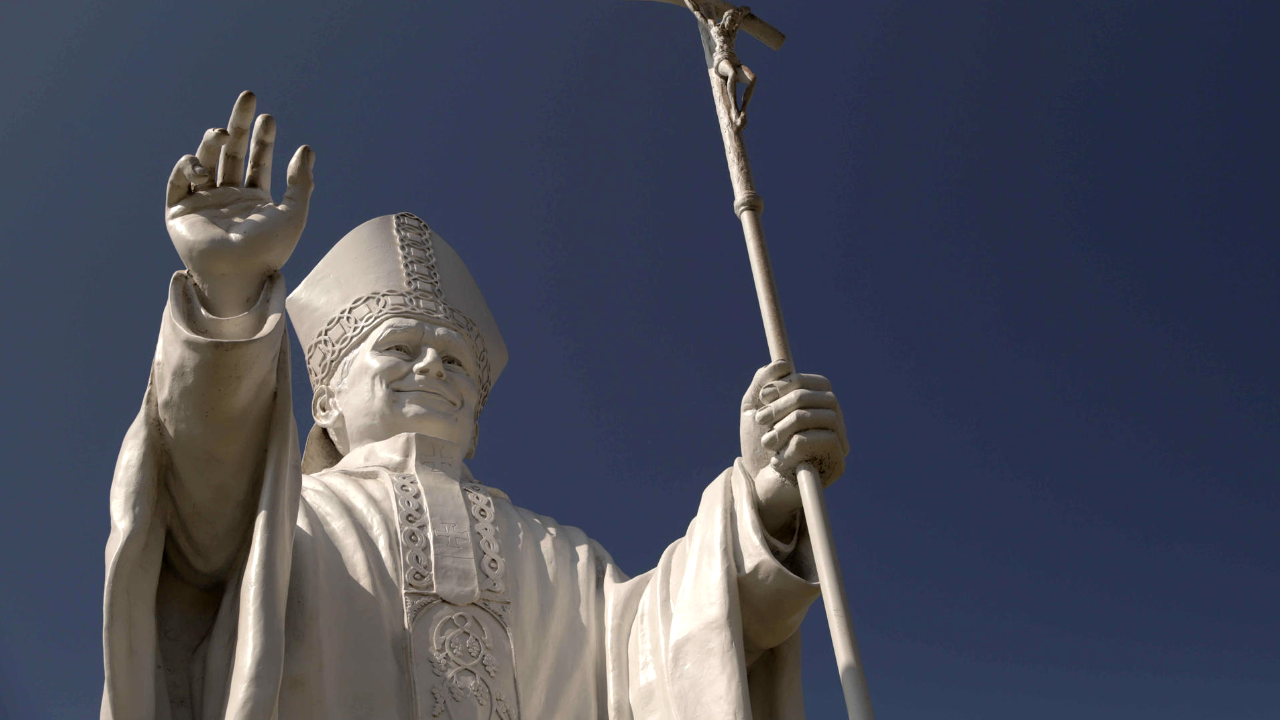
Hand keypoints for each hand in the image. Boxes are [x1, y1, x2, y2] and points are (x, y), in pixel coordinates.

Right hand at [165, 91, 314, 315]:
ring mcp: (203, 202)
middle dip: (239, 124)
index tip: (268, 117)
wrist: (239, 276)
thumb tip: (306, 149)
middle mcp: (228, 197)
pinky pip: (178, 181)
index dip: (263, 138)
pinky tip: (202, 167)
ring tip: (221, 133)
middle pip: (231, 152)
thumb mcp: (294, 215)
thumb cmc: (269, 251)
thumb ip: (300, 183)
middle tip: (249, 96)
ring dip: (212, 143)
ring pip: (205, 161)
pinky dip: (188, 167)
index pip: (257, 160)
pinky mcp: (179, 211)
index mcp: (254, 199)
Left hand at [740, 361, 848, 535]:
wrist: (759, 487)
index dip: (790, 383)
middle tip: (760, 420)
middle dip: (783, 405)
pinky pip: (817, 442)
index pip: (817, 382)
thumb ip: (762, 383)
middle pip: (818, 397)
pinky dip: (790, 448)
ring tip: (767, 443)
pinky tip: (778, 461)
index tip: (763, 396)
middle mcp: (836, 422)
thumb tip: (783, 364)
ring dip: (784, 427)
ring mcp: (840, 443)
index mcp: (820, 406)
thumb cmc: (759, 447)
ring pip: (818, 417)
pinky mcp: (837, 465)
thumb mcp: (753, 410)